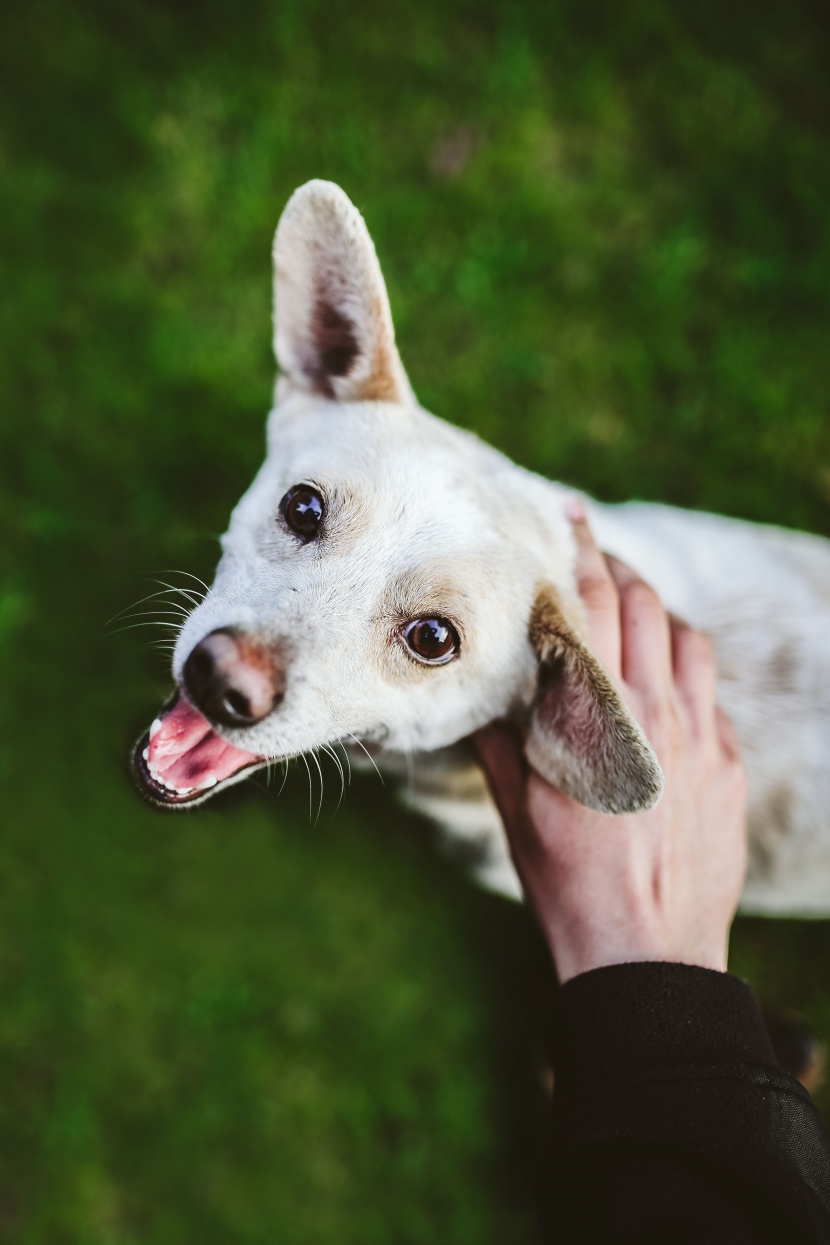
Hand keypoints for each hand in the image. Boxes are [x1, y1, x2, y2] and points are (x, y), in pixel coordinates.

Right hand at [476, 507, 747, 981]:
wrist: (644, 951)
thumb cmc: (568, 882)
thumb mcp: (518, 809)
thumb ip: (501, 741)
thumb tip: (480, 697)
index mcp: (596, 715)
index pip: (592, 607)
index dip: (581, 553)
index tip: (570, 519)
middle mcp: (656, 713)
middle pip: (647, 606)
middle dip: (620, 570)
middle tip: (596, 558)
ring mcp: (702, 738)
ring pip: (690, 641)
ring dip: (660, 614)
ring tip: (635, 612)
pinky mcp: (728, 766)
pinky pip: (712, 695)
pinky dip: (686, 671)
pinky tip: (664, 688)